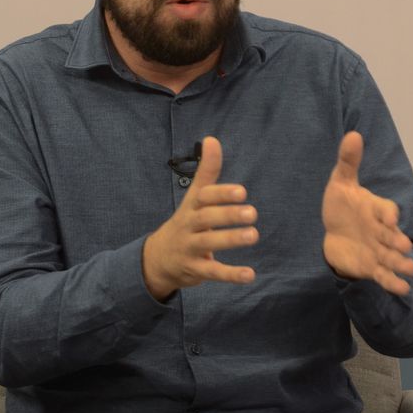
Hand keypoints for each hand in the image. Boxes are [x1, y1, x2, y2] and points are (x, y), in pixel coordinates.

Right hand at [143, 136, 257, 300]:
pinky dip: (230, 274)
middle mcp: (188, 225)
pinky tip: (250, 275)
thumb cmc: (186, 222)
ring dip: (231, 239)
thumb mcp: (194, 197)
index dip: (221, 194)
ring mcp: (190, 248)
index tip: (242, 192)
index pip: (203, 197)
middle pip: (206, 218)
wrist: (158, 258)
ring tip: (253, 235)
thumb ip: (207, 171)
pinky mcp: (195, 269)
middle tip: (252, 213)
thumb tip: (212, 138)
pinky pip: (212, 272)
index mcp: (191, 206)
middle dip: (228, 215)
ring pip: (208, 243)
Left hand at [322, 131, 412, 295]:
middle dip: (398, 242)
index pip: (386, 210)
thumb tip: (354, 134)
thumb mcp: (341, 182)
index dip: (388, 215)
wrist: (336, 232)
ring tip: (410, 270)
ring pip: (393, 258)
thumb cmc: (343, 205)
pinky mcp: (372, 267)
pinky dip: (394, 282)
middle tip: (403, 247)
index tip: (390, 220)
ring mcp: (379, 250)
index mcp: (377, 209)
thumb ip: (349, 161)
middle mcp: (382, 231)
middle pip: (392, 237)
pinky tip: (403, 289)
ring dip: (401, 264)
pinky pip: (385, 276)